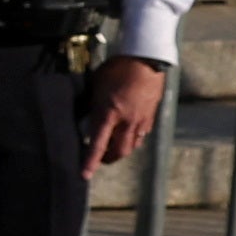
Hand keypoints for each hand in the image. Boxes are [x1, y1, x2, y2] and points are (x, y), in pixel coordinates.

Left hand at [80, 55, 168, 179]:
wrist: (145, 60)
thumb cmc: (116, 70)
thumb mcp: (96, 87)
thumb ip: (91, 106)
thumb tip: (86, 119)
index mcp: (108, 114)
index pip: (98, 144)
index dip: (91, 162)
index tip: (84, 175)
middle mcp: (126, 121)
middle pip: (118, 151)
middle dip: (108, 158)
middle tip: (100, 159)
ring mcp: (141, 119)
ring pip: (132, 145)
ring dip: (121, 149)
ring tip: (112, 147)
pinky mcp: (151, 115)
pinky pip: (142, 135)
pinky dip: (133, 138)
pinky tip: (127, 133)